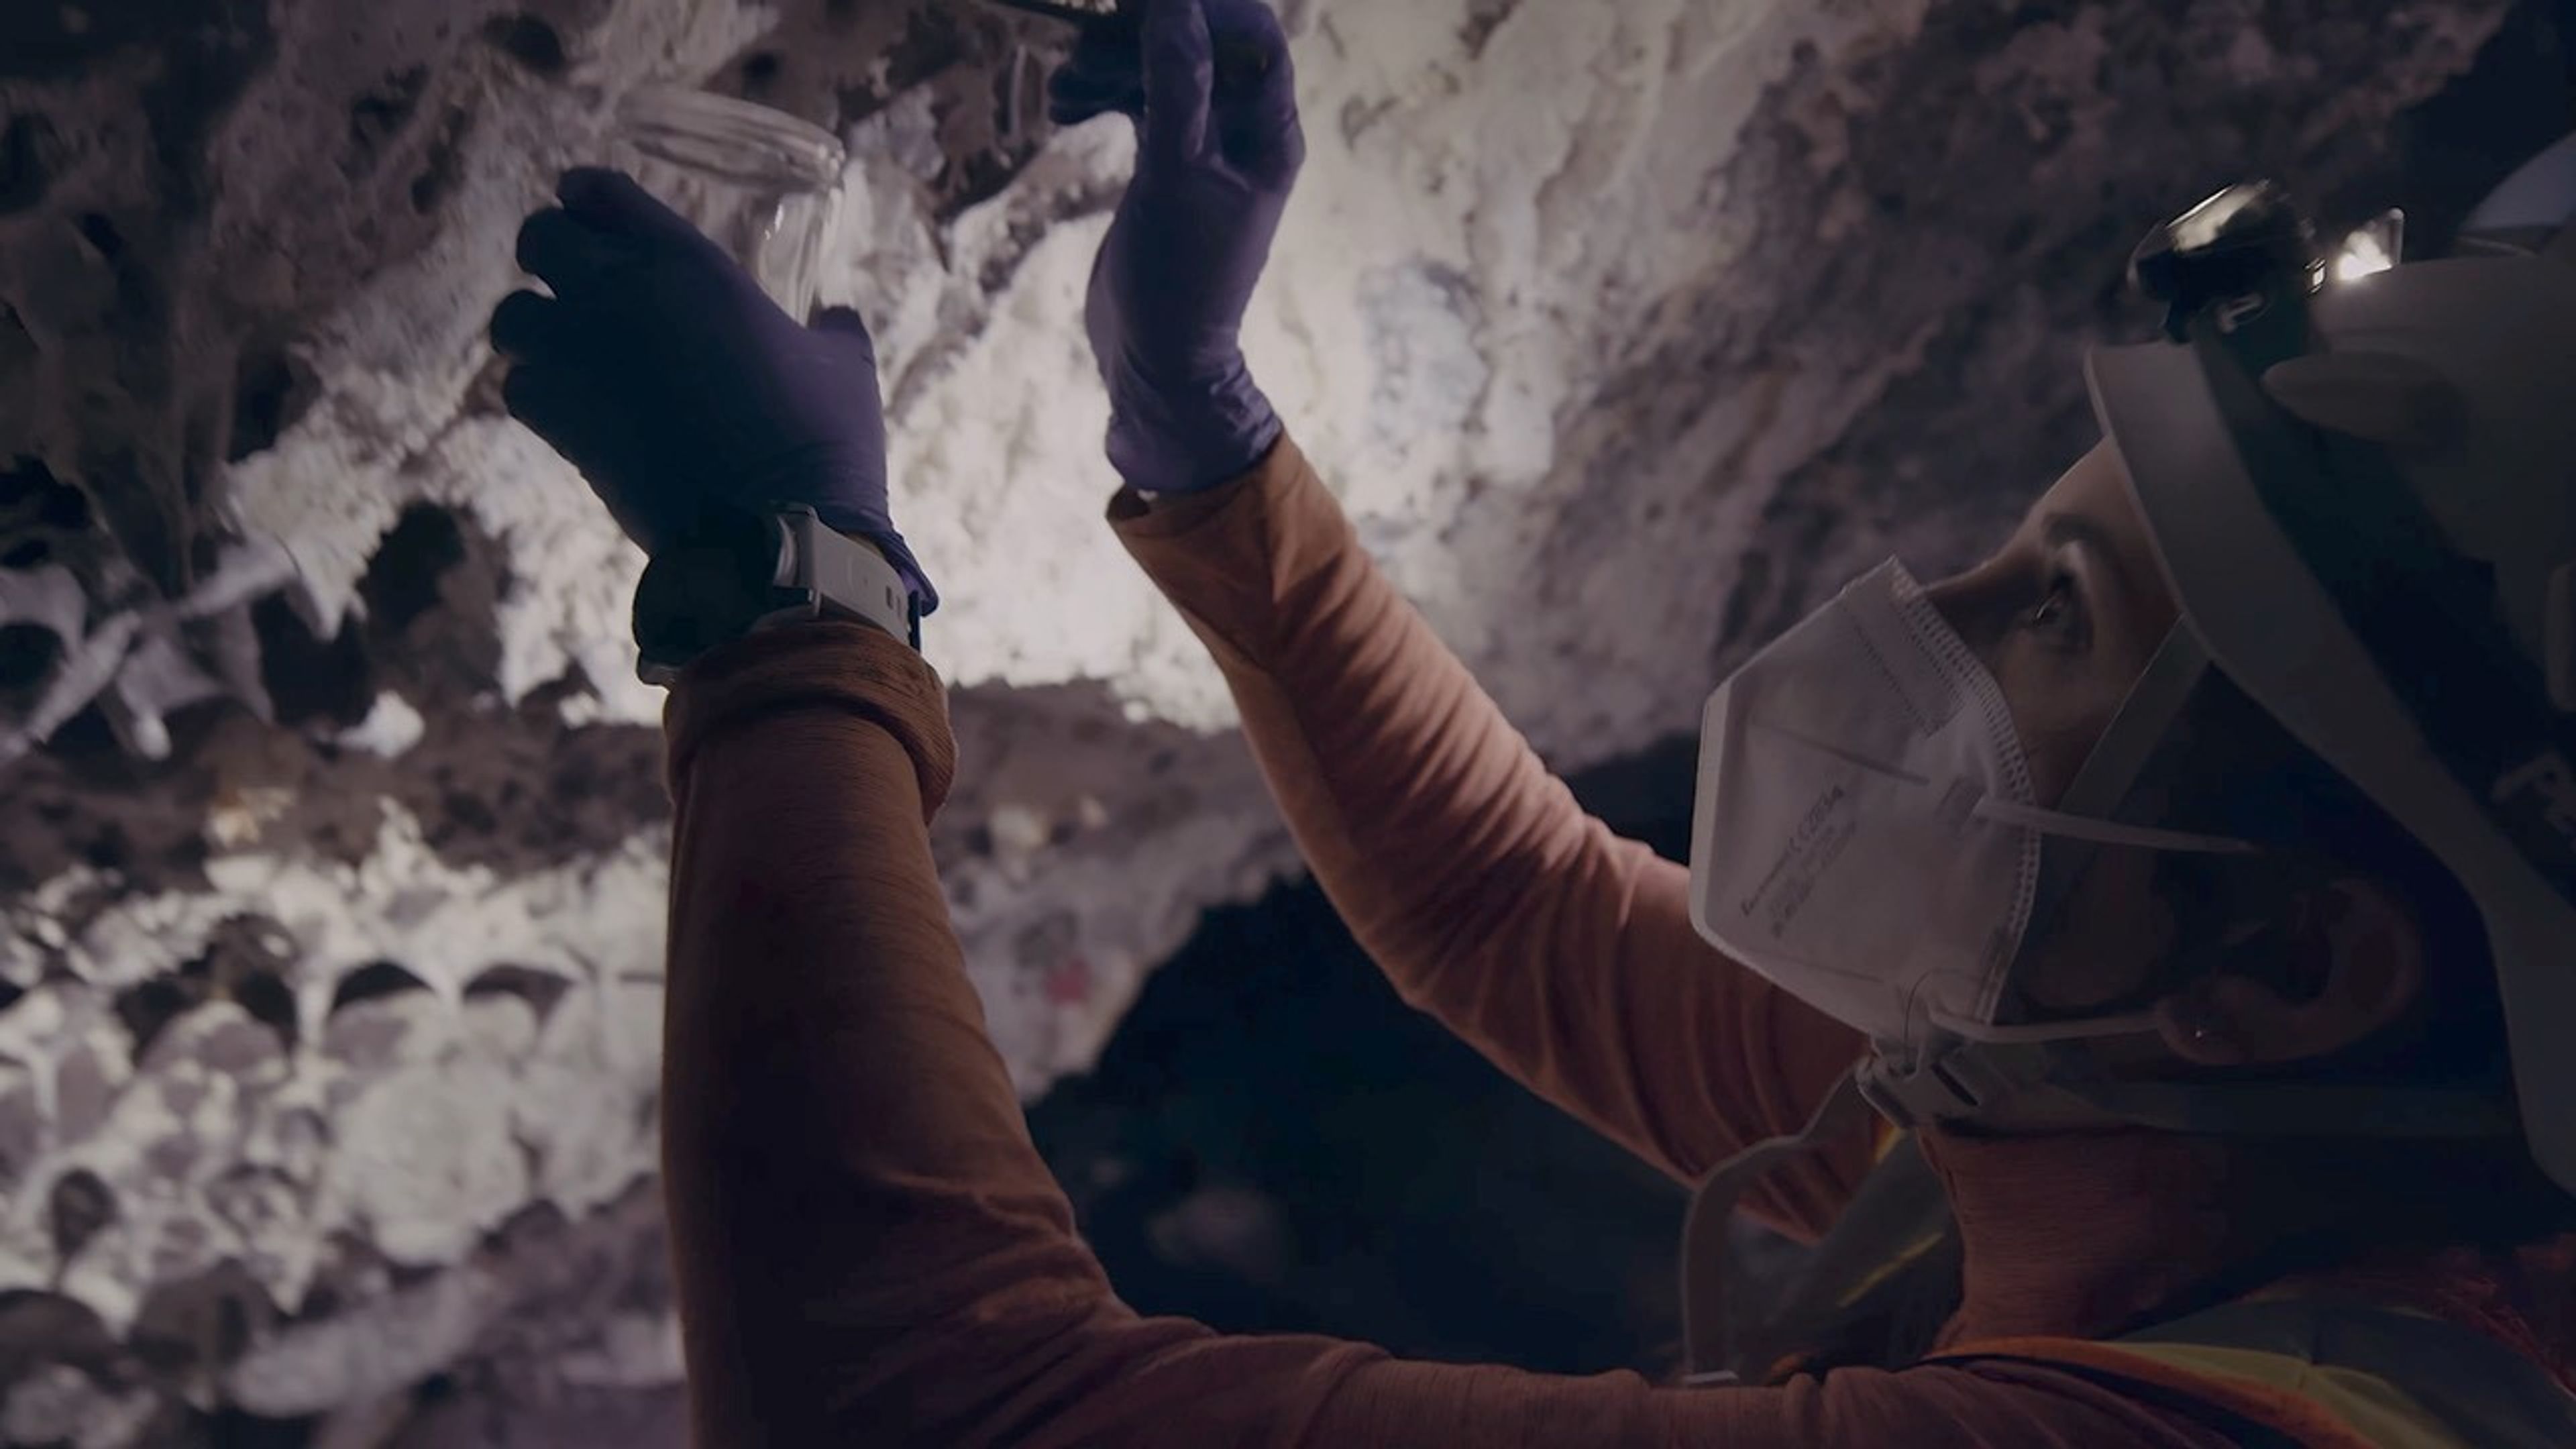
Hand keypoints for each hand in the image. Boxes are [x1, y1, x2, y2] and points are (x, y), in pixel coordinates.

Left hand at [489, 168, 937, 614]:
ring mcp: (582, 360)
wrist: (778, 535)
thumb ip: (832, 329)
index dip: (590, 196)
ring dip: (535, 327)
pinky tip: (572, 407)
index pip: (602, 191)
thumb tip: (835, 315)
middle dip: (553, 253)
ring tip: (568, 349)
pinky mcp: (563, 425)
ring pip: (511, 316)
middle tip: (579, 280)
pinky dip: (537, 392)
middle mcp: (621, 296)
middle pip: (540, 238)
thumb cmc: (822, 441)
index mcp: (689, 264)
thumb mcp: (845, 368)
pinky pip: (518, 387)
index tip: (593, 208)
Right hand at [1049, 0, 1303, 494]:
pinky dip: (1102, 96)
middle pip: (1197, 46)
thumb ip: (1176, 86)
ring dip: (1109, 66)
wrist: (1156, 362)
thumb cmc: (1179, 279)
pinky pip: (1138, 105)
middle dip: (1138, 38)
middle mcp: (1243, 134)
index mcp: (1270, 133)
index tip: (1135, 7)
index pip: (1250, 36)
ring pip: (1159, 73)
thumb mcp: (1175, 175)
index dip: (1199, 9)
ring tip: (1062, 85)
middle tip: (1082, 46)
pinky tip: (1062, 106)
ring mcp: (1202, 149)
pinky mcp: (1164, 167)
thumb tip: (1173, 4)